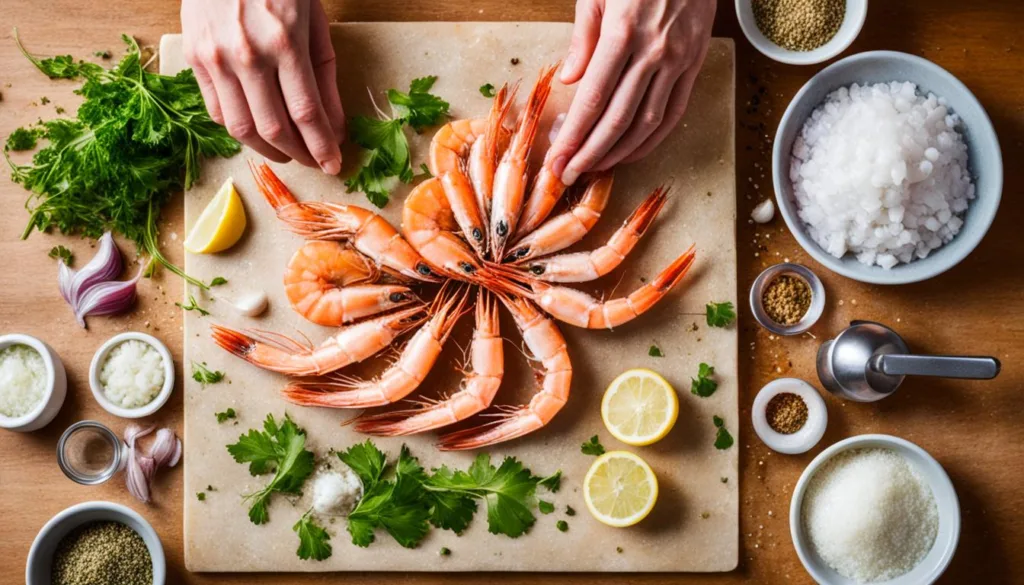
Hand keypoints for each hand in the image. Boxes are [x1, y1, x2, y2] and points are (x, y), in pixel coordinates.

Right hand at [181, 0, 345, 173]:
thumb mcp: (314, 24)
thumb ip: (325, 79)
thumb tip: (334, 127)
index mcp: (285, 43)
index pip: (307, 113)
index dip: (322, 147)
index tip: (334, 165)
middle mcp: (247, 55)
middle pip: (274, 129)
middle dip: (299, 155)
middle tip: (314, 162)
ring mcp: (216, 58)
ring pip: (241, 128)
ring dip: (268, 151)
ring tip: (288, 153)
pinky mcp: (195, 58)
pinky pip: (217, 111)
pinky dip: (240, 130)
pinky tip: (259, 132)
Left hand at [548, 0, 715, 184]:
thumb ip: (583, 37)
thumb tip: (570, 80)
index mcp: (623, 32)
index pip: (593, 99)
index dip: (574, 135)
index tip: (556, 158)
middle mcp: (653, 52)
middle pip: (618, 119)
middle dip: (590, 153)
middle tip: (568, 175)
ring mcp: (679, 61)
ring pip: (648, 122)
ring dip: (619, 153)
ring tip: (595, 168)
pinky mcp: (695, 64)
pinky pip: (674, 111)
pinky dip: (653, 138)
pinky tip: (631, 151)